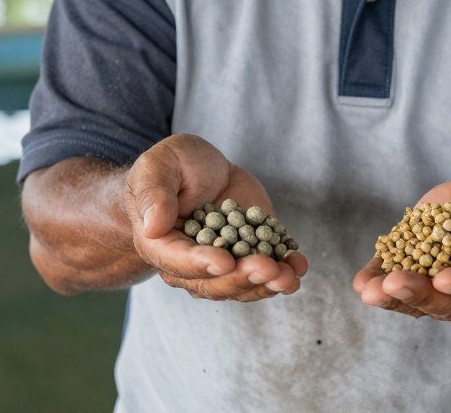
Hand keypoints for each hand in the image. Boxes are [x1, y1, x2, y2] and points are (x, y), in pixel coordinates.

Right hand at [126, 133, 307, 301]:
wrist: (199, 169)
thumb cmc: (171, 166)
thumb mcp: (158, 167)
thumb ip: (154, 195)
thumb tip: (153, 226)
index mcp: (162, 245)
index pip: (179, 262)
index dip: (202, 265)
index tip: (224, 261)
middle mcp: (191, 263)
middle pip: (214, 282)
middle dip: (242, 278)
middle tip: (266, 268)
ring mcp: (224, 261)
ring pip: (242, 284)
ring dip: (266, 284)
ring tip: (288, 276)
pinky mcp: (250, 252)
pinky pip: (266, 269)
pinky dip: (284, 270)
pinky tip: (298, 265)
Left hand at [352, 157, 450, 320]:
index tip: (444, 280)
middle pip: (448, 301)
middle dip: (419, 294)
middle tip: (395, 284)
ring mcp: (443, 281)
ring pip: (419, 298)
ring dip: (393, 296)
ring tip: (370, 291)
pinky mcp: (418, 266)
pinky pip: (396, 281)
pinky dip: (378, 280)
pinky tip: (362, 282)